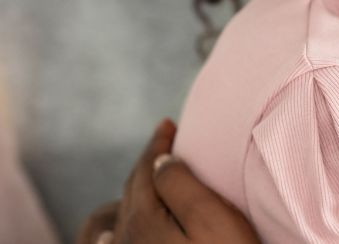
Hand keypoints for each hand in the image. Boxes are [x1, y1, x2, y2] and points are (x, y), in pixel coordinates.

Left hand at [86, 119, 259, 243]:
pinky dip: (105, 231)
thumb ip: (183, 185)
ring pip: (108, 221)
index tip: (168, 124)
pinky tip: (109, 234)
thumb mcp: (214, 219)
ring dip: (126, 196)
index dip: (157, 144)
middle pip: (129, 192)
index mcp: (142, 222)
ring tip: (144, 185)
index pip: (145, 170)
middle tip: (164, 145)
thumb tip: (162, 161)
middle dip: (146, 166)